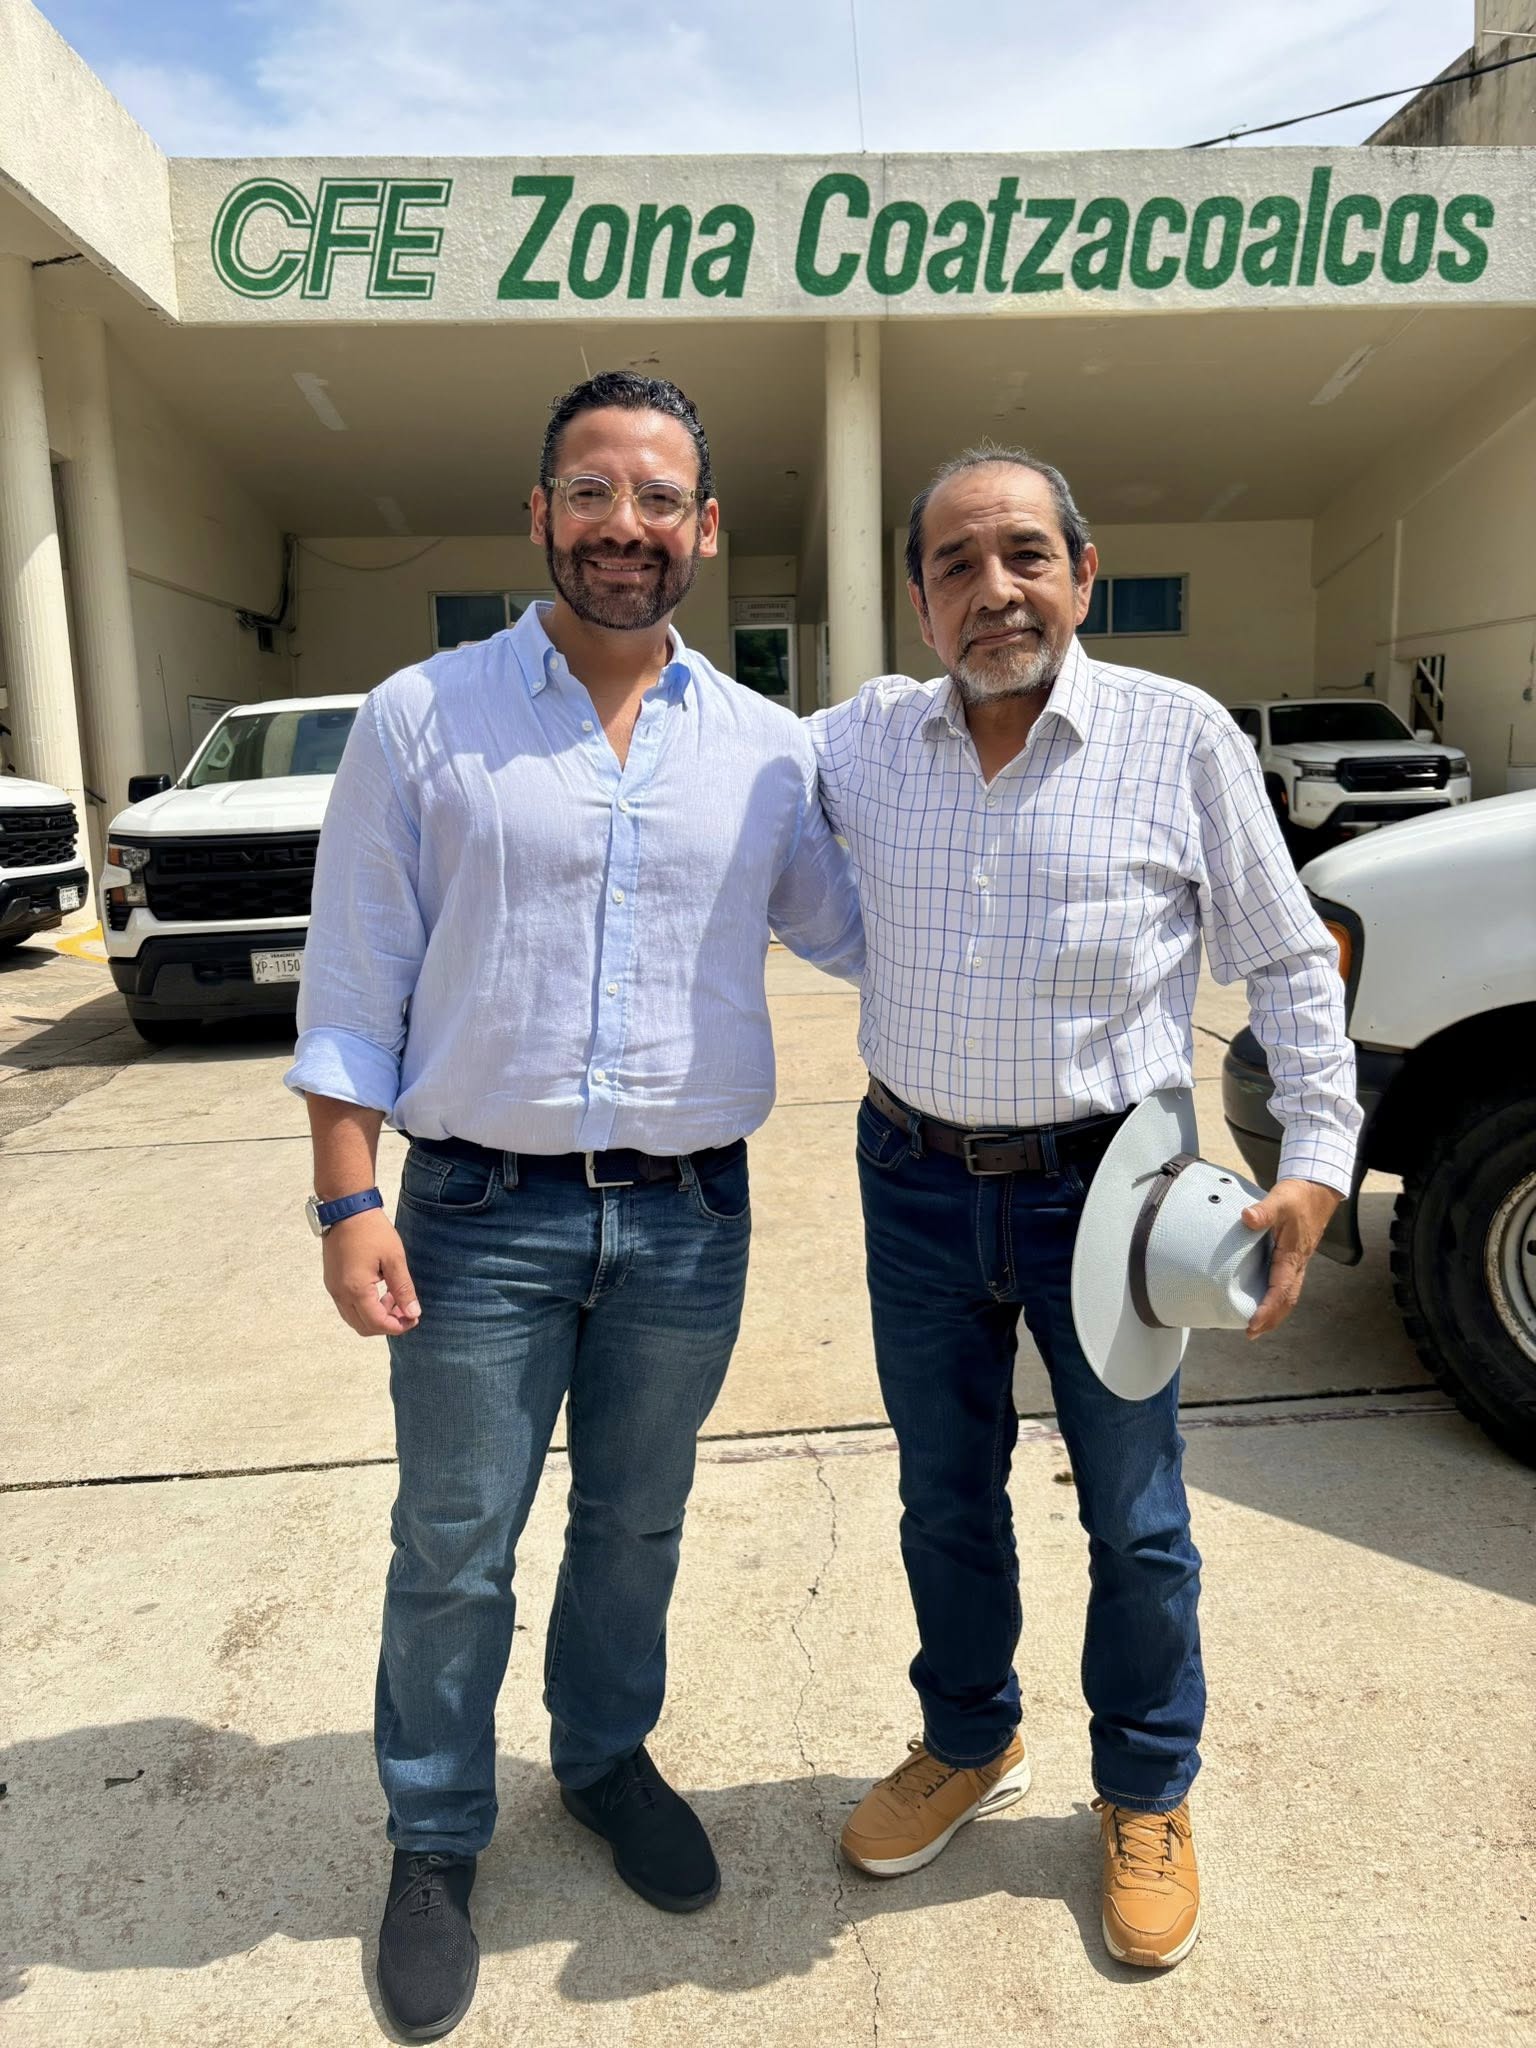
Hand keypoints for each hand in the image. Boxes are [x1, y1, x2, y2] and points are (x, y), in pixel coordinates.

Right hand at [321, 1209, 421, 1336]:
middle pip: (363, 1327)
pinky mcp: (332, 1281)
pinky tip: (380, 1289)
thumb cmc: (371, 1230)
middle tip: (405, 1310)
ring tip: (394, 1296)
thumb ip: (403, 1289)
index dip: (398, 1326)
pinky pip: (347, 1306)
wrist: (345, 1209)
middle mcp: (340, 1294)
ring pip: (354, 1318)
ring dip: (375, 1316)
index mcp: (356, 1289)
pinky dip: (365, 1307)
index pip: (377, 1323)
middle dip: (386, 1324)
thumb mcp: (394, 1258)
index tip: (414, 1318)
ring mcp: (333, 1288)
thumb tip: (413, 1313)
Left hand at [1240, 1178, 1341, 1337]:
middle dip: (1271, 1319)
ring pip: (1288, 1295)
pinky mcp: (1294, 1258)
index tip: (1253, 1324)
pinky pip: (1286, 1285)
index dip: (1267, 1309)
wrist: (1317, 1190)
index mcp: (1293, 1256)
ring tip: (1257, 1327)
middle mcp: (1297, 1264)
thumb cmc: (1299, 1196)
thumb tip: (1247, 1217)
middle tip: (1251, 1333)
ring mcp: (1297, 1262)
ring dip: (1274, 1313)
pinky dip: (1276, 1299)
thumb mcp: (1279, 1200)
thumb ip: (1263, 1210)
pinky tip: (1264, 1302)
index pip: (1281, 1290)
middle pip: (1287, 1300)